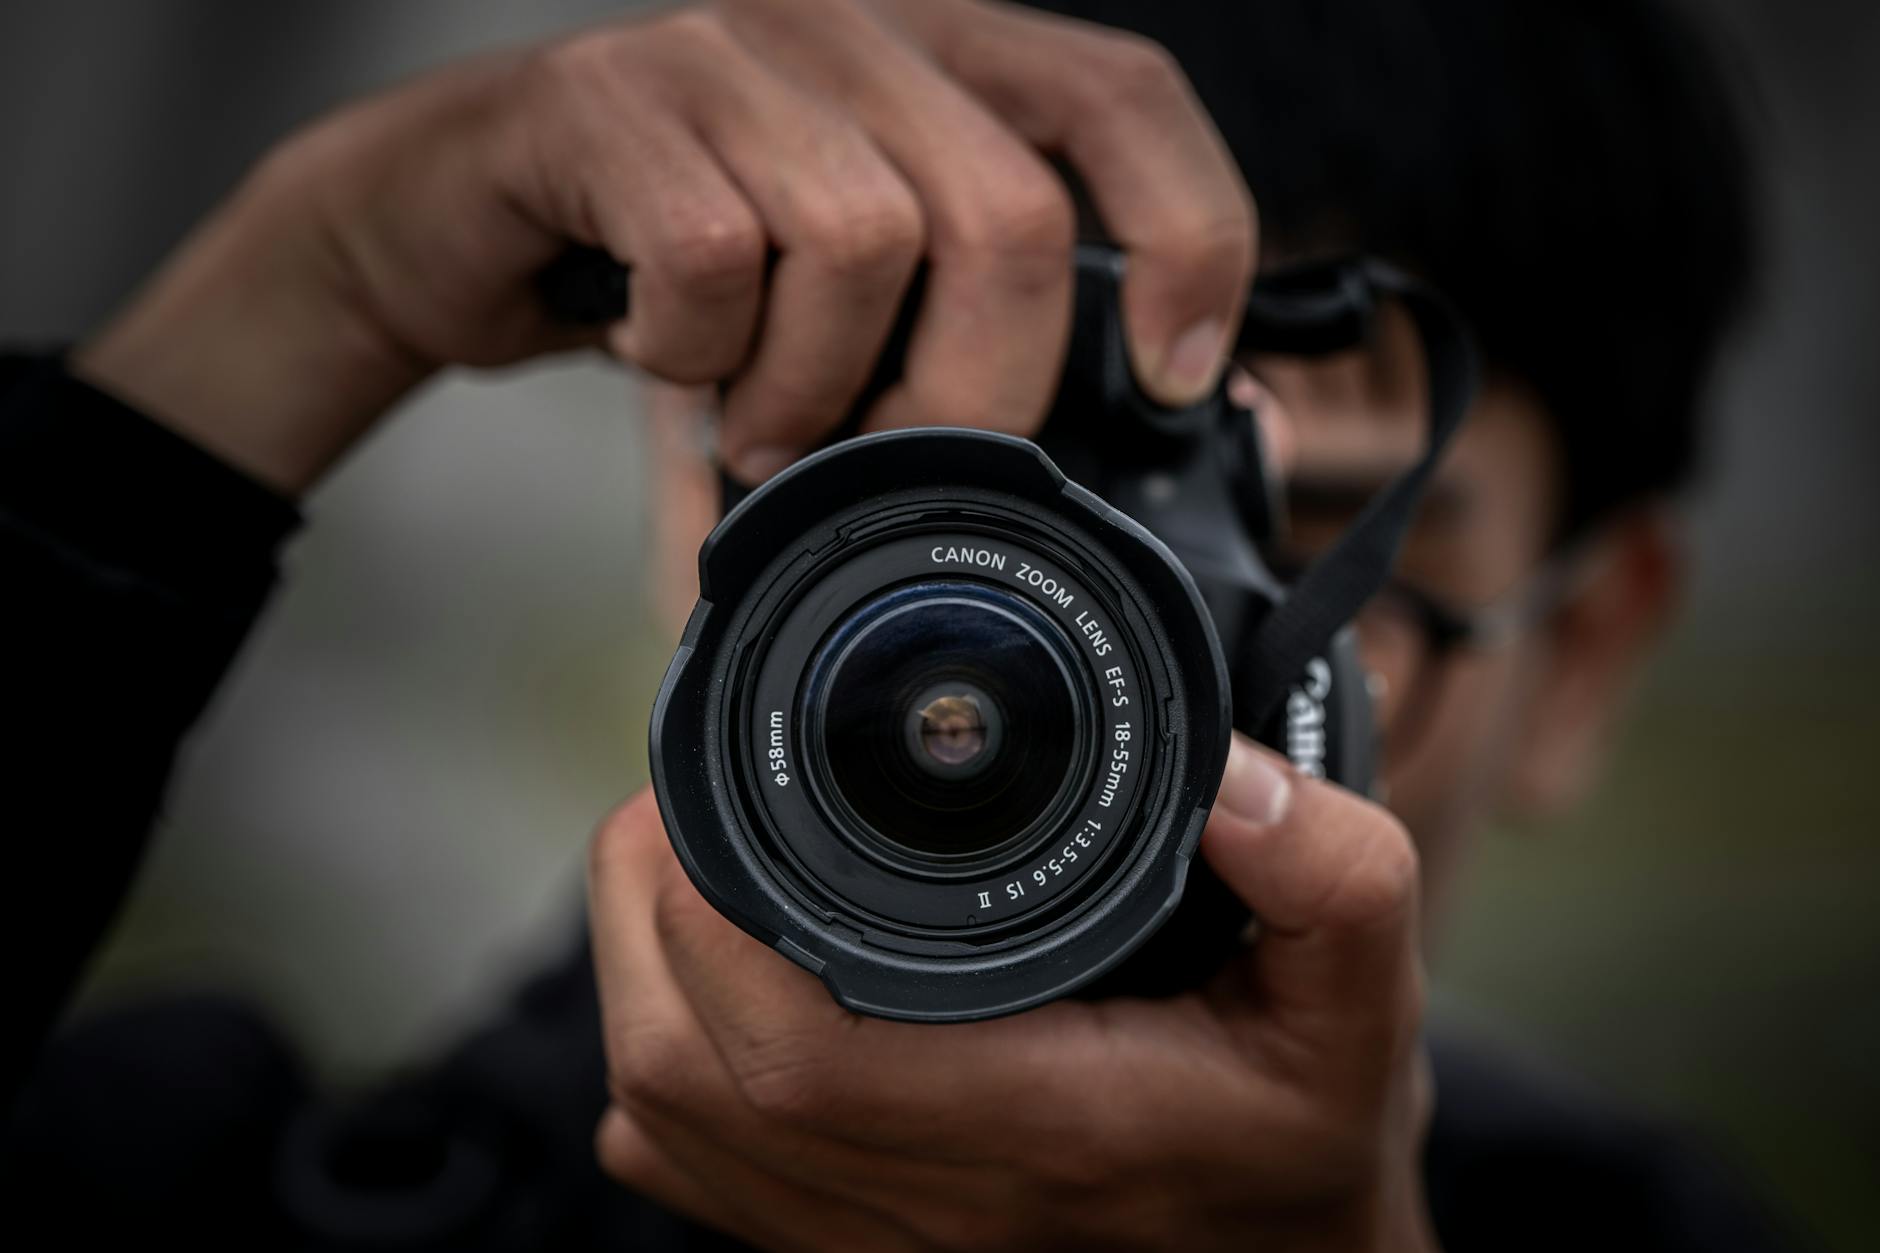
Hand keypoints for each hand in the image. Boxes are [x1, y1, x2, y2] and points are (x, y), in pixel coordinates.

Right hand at [73, 0, 1255, 494]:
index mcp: (940, 58)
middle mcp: (851, 24)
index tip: (1174, 375)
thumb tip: (1180, 426)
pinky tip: (663, 356)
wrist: (457, 221)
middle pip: (1006, 214)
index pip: (1122, 98)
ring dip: (810, 390)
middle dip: (968, 394)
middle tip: (888, 459)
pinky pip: (714, 258)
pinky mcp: (610, 96)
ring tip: (756, 418)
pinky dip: (695, 356)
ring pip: (861, 242)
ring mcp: (728, 47)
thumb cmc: (684, 274)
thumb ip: (986, 335)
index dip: (1186, 235)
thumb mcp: (860, 306)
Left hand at [587, 734, 1436, 1251]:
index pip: (801, 1060)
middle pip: (687, 1078)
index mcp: (1042, 1129)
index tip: (717, 793)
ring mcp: (872, 1239)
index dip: (715, 922)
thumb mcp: (1360, 1000)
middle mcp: (933, 1204)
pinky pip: (685, 1169)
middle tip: (685, 795)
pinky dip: (657, 1063)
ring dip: (639, 977)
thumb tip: (1234, 783)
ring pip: (664, 1125)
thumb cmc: (1301, 1133)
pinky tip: (707, 982)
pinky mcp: (843, 1245)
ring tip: (683, 858)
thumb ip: (1333, 878)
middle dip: (645, 914)